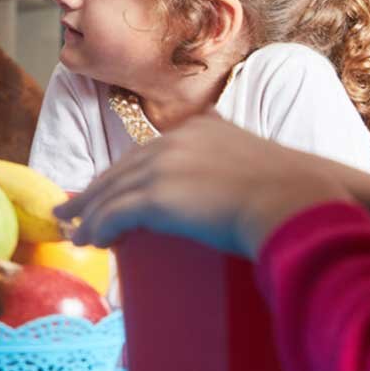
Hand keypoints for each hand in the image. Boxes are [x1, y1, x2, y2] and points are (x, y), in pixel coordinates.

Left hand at [56, 115, 356, 258]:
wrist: (297, 203)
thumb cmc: (294, 196)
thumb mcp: (264, 169)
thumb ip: (245, 174)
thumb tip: (249, 198)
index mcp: (200, 129)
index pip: (149, 151)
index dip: (126, 173)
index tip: (111, 187)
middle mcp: (175, 140)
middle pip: (122, 168)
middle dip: (95, 190)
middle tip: (72, 209)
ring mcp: (163, 165)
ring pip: (111, 191)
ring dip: (88, 213)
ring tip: (73, 232)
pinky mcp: (157, 196)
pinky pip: (113, 214)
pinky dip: (96, 227)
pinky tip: (89, 241)